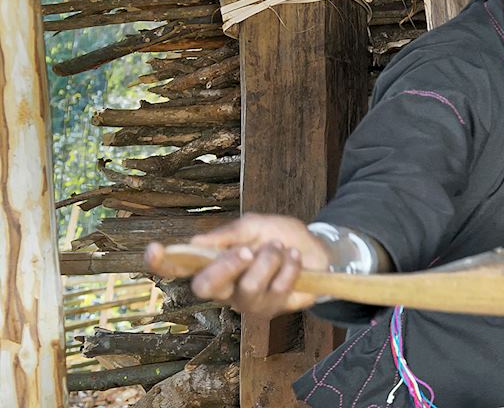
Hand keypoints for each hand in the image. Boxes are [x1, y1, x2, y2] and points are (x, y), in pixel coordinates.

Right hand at [144, 213, 330, 315]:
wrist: (316, 251)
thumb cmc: (279, 237)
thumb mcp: (255, 225)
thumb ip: (229, 233)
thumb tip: (197, 241)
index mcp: (212, 264)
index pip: (178, 269)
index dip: (162, 263)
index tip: (154, 249)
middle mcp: (223, 288)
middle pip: (206, 287)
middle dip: (227, 266)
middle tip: (249, 250)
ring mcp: (245, 302)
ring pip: (248, 286)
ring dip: (269, 261)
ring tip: (281, 249)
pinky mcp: (270, 310)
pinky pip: (277, 289)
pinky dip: (290, 267)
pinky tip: (295, 259)